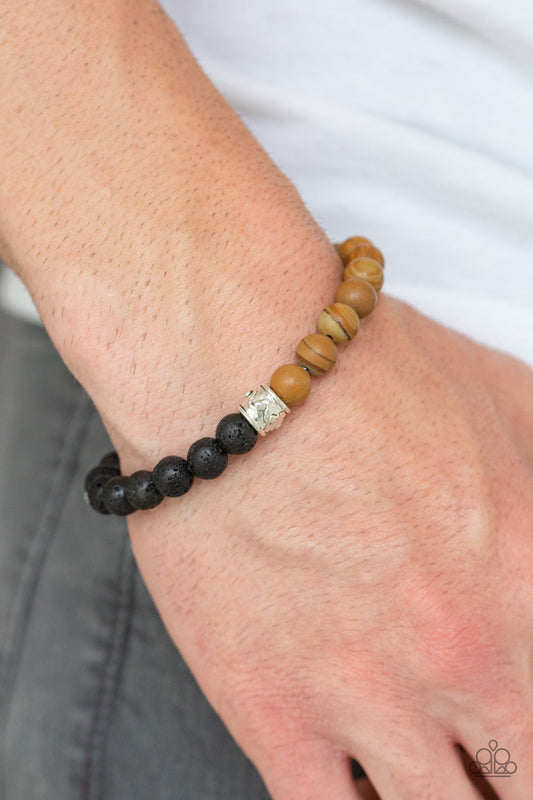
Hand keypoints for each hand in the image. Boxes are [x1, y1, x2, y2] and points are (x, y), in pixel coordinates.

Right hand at [122, 294, 532, 799]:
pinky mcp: (273, 711)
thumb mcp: (513, 402)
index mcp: (532, 582)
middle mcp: (469, 656)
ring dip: (446, 794)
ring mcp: (371, 696)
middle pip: (525, 776)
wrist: (233, 364)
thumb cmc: (362, 372)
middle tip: (488, 750)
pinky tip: (359, 784)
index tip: (520, 712)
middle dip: (510, 765)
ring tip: (434, 771)